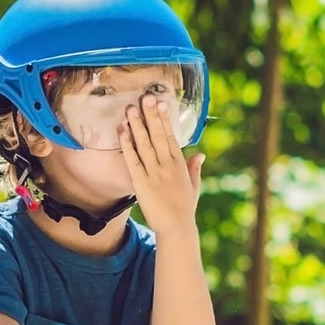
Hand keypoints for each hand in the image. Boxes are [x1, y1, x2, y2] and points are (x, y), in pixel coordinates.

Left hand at [117, 96, 202, 238]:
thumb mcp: (194, 187)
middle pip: (158, 135)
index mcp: (179, 164)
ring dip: (137, 125)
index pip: (171, 135)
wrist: (176, 227)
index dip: (165, 118)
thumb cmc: (184, 209)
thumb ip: (195, 169)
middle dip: (151, 115)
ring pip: (144, 144)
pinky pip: (133, 161)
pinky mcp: (142, 183)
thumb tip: (201, 154)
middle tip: (145, 97)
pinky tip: (123, 132)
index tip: (161, 102)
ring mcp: (154, 173)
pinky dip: (128, 146)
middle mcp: (167, 165)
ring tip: (130, 109)